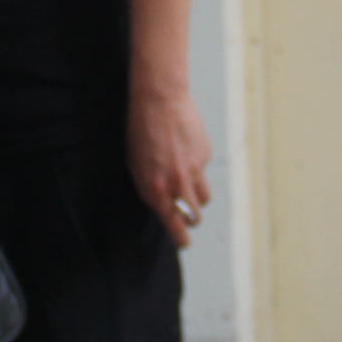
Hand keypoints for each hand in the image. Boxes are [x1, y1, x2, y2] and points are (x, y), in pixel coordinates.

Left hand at [129, 78, 213, 248]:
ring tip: (185, 181)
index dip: (181, 238)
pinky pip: (203, 169)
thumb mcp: (135, 165)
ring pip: (203, 197)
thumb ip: (150, 188)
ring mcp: (194, 170)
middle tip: (187, 218)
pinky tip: (184, 149)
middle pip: (194, 217)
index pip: (174, 225)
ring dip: (196, 196)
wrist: (159, 99)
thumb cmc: (140, 130)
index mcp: (155, 189)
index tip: (183, 242)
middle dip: (191, 220)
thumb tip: (162, 204)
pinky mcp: (205, 155)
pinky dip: (196, 166)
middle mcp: (177, 184)